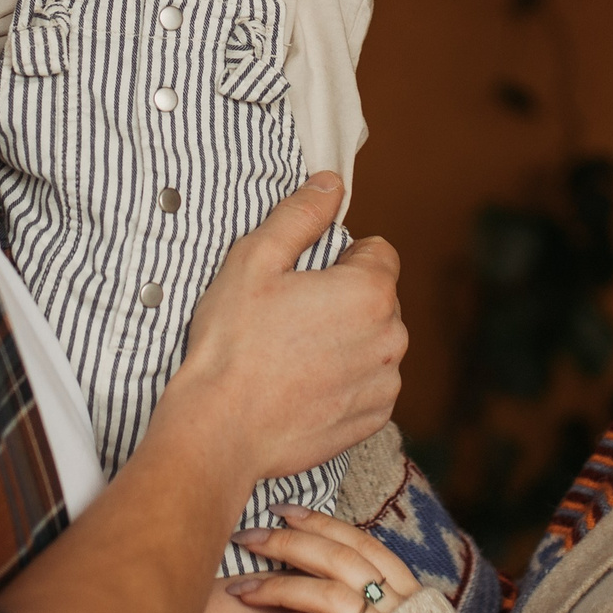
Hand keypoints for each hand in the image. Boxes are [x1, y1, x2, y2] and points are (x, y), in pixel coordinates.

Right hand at [162, 174, 405, 488]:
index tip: (305, 278)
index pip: (378, 252)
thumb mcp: (256, 259)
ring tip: (292, 355)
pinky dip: (344, 381)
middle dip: (343, 300)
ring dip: (346, 341)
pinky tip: (302, 385)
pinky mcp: (371, 419)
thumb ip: (301, 214)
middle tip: (289, 317)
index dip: (340, 258)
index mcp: (370, 292)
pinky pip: (368, 384)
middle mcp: (391, 338)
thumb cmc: (233, 343)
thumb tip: (331, 183)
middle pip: (377, 298)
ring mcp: (384, 383)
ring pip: (374, 342)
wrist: (220, 429)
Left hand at [226, 506, 424, 612]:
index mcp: (412, 596)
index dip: (321, 523)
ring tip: (243, 588)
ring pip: (328, 594)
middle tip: (246, 536)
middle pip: (339, 561)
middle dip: (289, 543)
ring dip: (279, 586)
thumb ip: (377, 611)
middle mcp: (401, 611)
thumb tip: (332, 581)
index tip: (282, 510)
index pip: (362, 544)